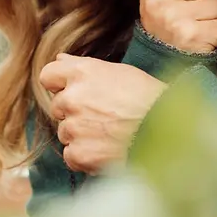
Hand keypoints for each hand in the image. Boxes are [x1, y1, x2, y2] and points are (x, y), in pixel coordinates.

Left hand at [39, 54, 165, 173]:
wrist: (169, 133)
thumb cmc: (151, 99)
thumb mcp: (120, 72)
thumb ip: (85, 67)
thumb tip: (60, 60)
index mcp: (82, 73)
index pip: (48, 75)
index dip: (60, 85)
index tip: (72, 91)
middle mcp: (72, 98)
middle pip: (58, 107)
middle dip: (74, 113)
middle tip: (103, 117)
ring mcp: (73, 127)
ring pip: (65, 132)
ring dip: (81, 136)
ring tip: (111, 135)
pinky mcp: (79, 153)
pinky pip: (72, 156)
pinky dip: (86, 157)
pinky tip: (108, 150)